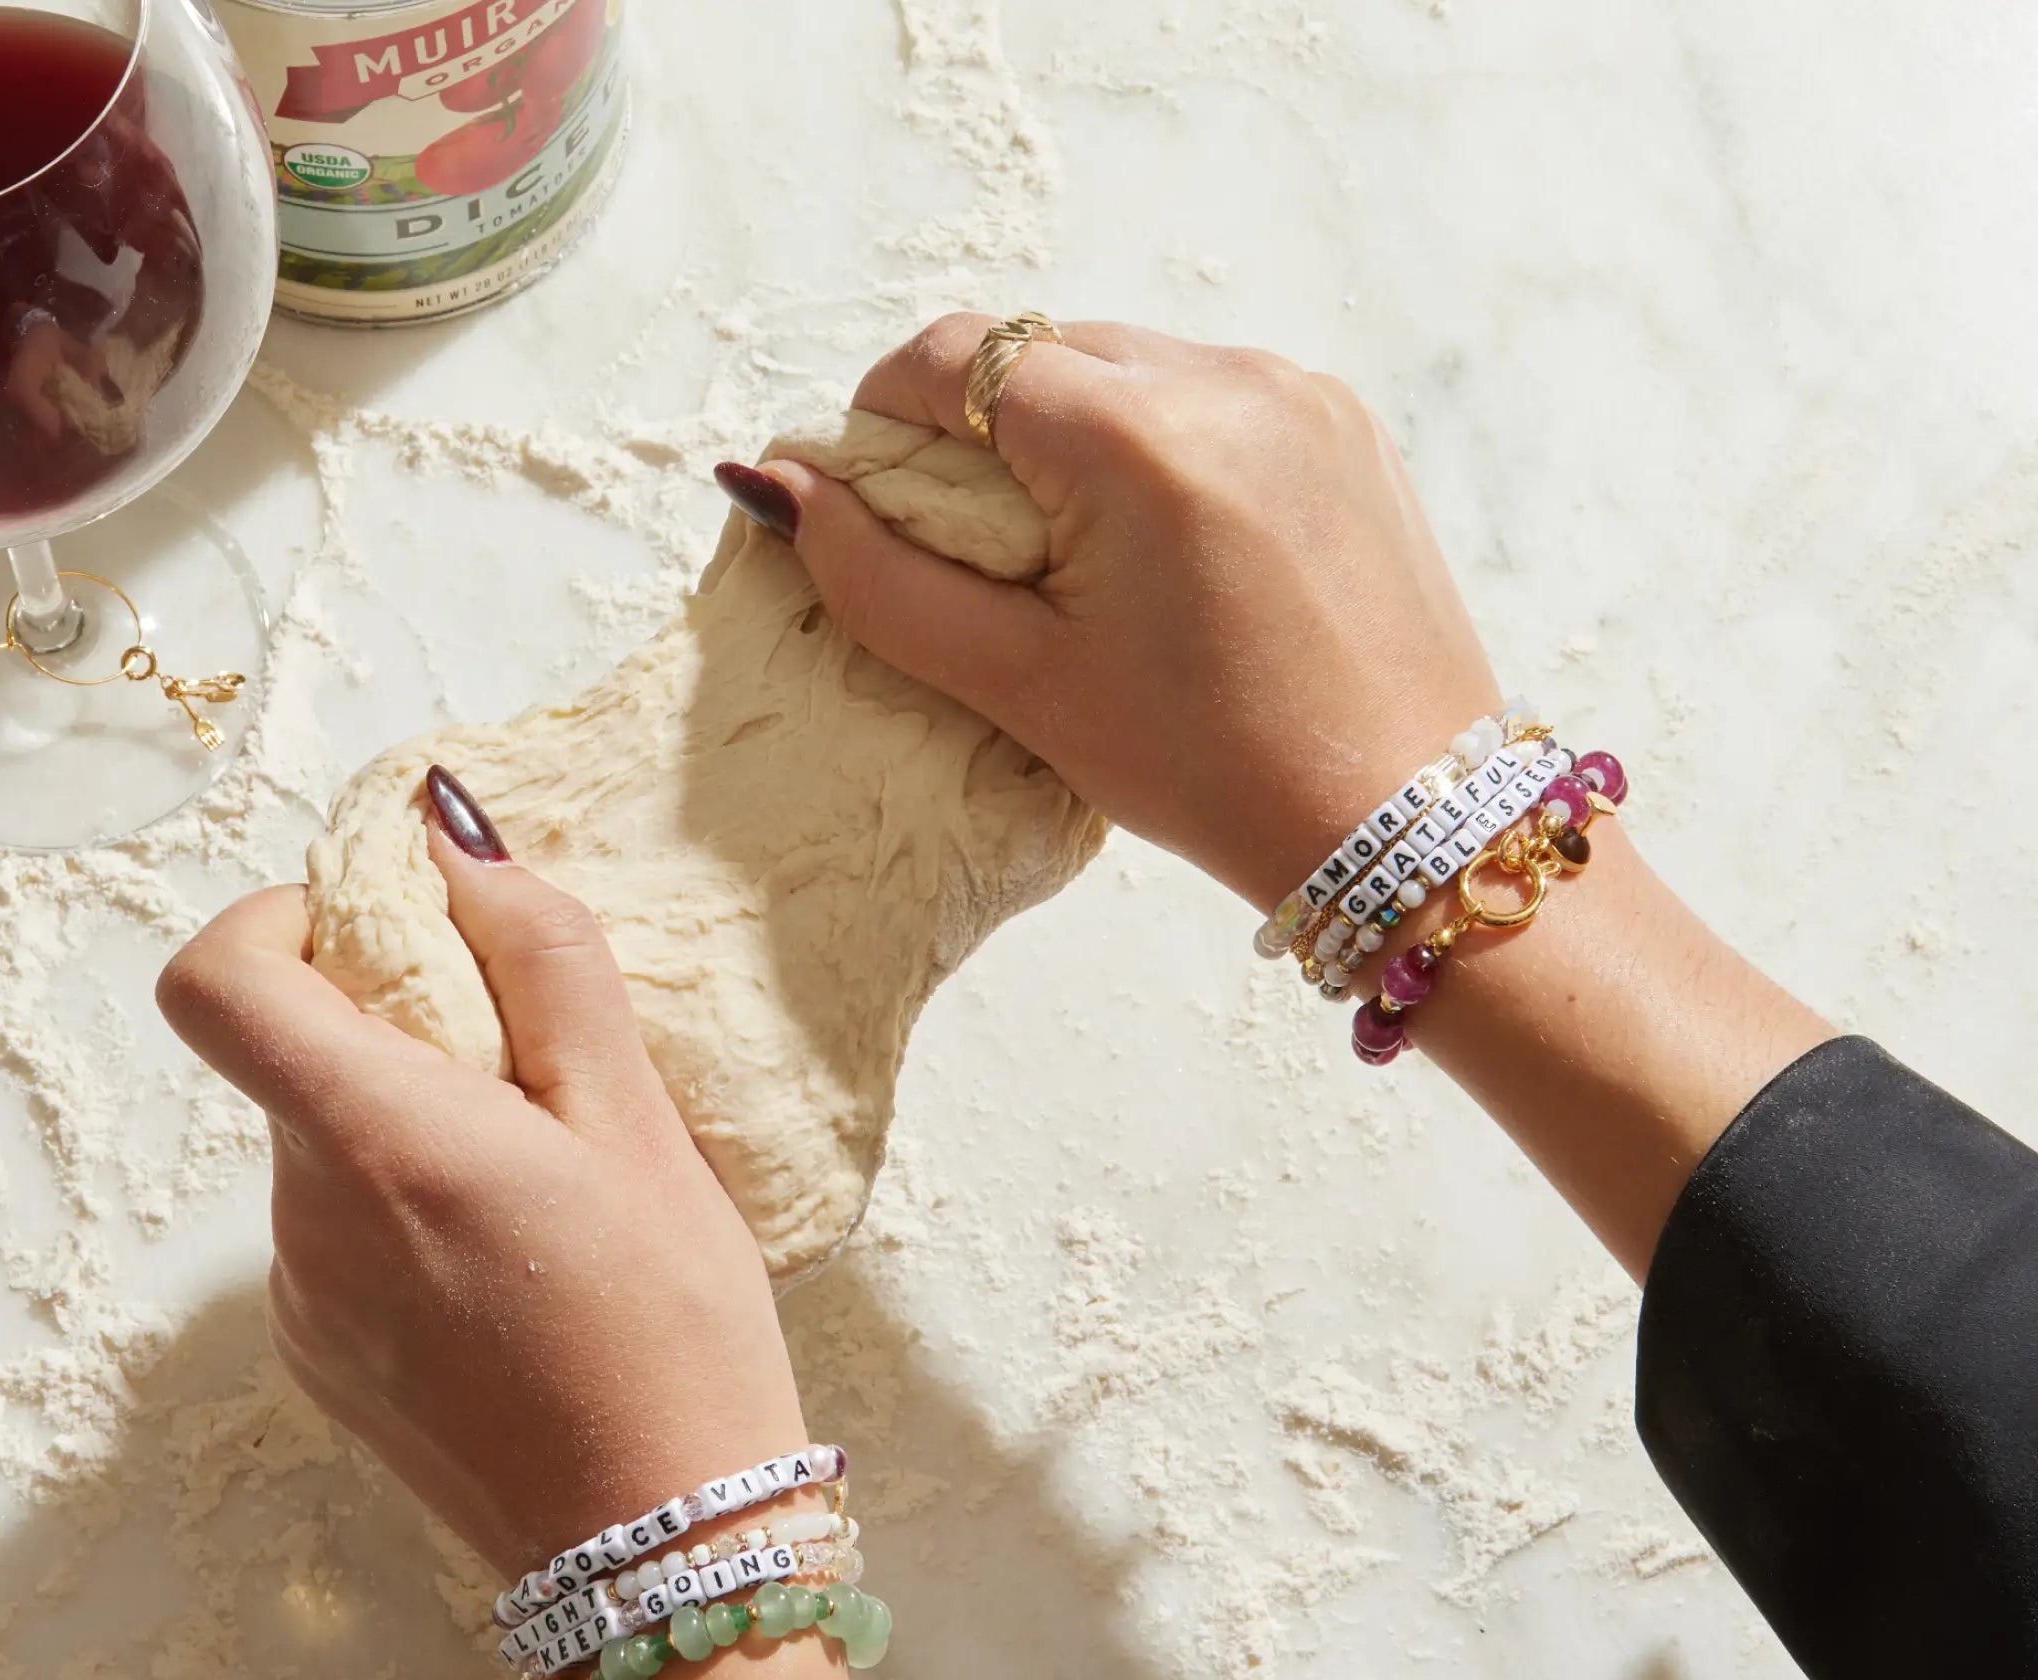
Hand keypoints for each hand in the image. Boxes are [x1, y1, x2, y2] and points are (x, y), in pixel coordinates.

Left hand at [155, 769, 806, 1582]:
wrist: (663, 1547)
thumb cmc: (673, 1330)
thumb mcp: (641, 1124)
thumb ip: (546, 962)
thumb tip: (454, 840)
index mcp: (382, 1145)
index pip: (220, 980)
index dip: (282, 919)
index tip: (394, 929)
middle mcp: (309, 1224)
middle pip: (293, 1059)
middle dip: (399, 1028)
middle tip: (541, 1079)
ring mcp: (304, 1304)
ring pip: (326, 1147)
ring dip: (414, 1124)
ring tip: (548, 1191)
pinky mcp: (323, 1363)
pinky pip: (338, 1234)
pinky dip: (408, 1209)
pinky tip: (518, 1268)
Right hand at [722, 316, 1500, 910]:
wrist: (1403, 822)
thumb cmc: (1212, 772)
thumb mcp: (1023, 687)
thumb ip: (883, 582)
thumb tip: (781, 491)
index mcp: (1136, 439)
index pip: (958, 355)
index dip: (886, 412)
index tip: (873, 488)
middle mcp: (1225, 379)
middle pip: (1041, 351)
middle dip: (977, 428)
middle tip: (970, 545)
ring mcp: (1297, 393)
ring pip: (1126, 365)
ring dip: (1069, 433)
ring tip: (1075, 560)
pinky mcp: (1343, 423)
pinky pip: (1209, 395)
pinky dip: (1155, 446)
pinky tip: (1163, 553)